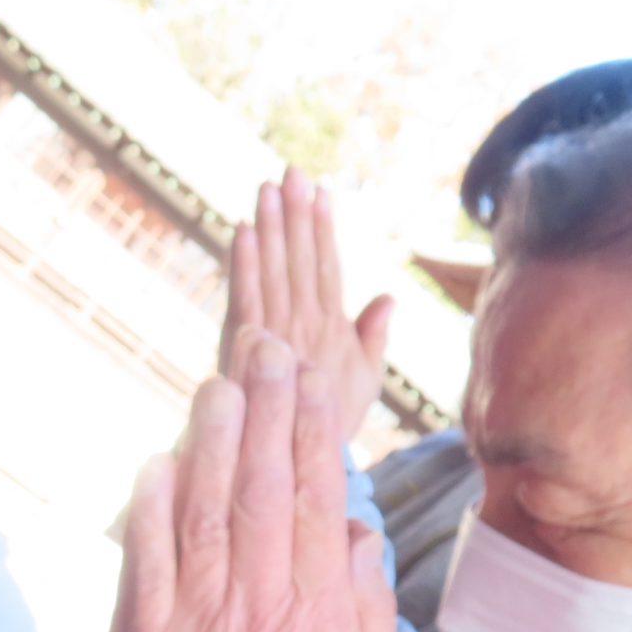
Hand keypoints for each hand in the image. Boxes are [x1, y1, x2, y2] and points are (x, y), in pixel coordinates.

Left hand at [110, 332, 400, 631]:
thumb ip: (369, 609)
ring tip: (218, 383)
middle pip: (264, 488)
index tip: (310, 380)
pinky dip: (151, 509)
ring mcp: (199, 623)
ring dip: (212, 440)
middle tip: (265, 347)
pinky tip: (160, 461)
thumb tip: (359, 537)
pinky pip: (147, 563)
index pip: (318, 500)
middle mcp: (262, 607)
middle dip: (266, 409)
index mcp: (322, 613)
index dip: (314, 431)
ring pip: (206, 511)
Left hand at [224, 168, 393, 443]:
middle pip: (301, 259)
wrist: (291, 460)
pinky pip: (246, 296)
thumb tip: (386, 297)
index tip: (321, 191)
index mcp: (334, 329)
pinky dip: (244, 263)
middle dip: (297, 214)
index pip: (328, 267)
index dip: (323, 228)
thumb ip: (373, 336)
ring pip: (274, 270)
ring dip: (271, 226)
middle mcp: (306, 326)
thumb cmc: (328, 419)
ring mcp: (276, 334)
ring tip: (268, 188)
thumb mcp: (363, 380)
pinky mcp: (247, 345)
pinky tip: (244, 230)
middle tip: (292, 172)